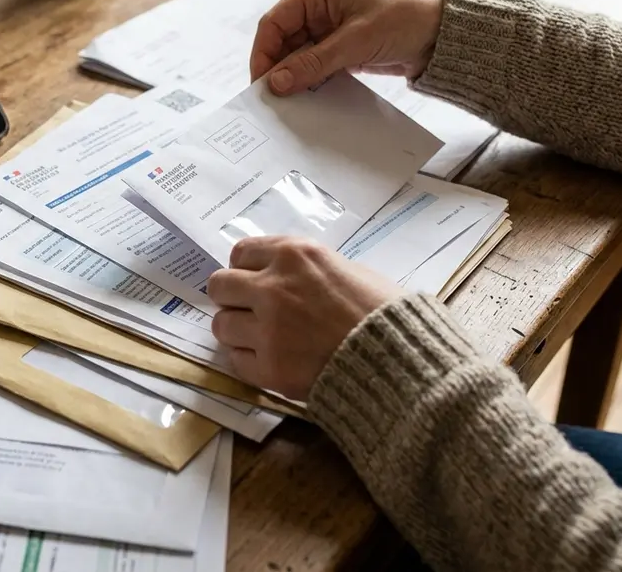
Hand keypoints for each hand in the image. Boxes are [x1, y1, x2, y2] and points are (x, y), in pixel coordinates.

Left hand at [207, 236, 404, 399]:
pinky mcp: (269, 368)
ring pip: (222, 325)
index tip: (254, 280)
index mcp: (295, 255)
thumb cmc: (383, 312)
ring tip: (261, 338)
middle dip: (232, 297)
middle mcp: (273, 287)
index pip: (240, 252)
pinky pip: (236, 360)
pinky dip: (249, 360)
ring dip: (238, 330)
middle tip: (249, 309)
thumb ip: (304, 270)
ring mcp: (268, 330)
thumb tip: (278, 276)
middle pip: (220, 285)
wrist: (401, 361)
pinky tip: (270, 359)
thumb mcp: (346, 269)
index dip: (246, 268)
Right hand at [250, 0, 443, 95]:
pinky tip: (309, 99)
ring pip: (298, 57)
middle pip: (282, 42)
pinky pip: (316, 66)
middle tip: (272, 100)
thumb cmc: (405, 18)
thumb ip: (314, 62)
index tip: (260, 83)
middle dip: (277, 70)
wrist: (444, 32)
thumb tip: (277, 82)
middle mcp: (318, 8)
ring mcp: (330, 29)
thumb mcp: (356, 41)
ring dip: (294, 78)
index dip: (262, 54)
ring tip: (289, 104)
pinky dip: (311, 82)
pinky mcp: (342, 48)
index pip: (273, 23)